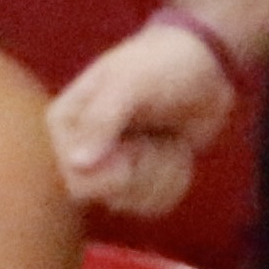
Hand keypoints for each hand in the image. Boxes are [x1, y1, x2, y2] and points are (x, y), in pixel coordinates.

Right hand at [49, 23, 234, 217]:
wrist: (204, 63)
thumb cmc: (161, 64)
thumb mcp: (130, 84)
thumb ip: (102, 120)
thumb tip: (77, 163)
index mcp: (64, 126)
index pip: (77, 182)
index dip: (113, 174)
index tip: (134, 147)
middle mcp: (81, 151)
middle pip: (109, 198)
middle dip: (145, 170)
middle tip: (154, 136)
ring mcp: (111, 166)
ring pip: (136, 204)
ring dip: (165, 172)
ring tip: (166, 138)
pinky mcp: (141, 178)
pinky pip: (156, 204)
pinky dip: (176, 180)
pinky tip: (175, 149)